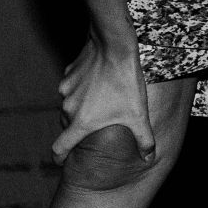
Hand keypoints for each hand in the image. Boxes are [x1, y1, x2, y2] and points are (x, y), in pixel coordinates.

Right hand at [56, 31, 159, 164]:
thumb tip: (148, 158)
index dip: (59, 157)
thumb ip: (144, 140)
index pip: (60, 148)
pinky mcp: (68, 74)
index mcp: (81, 123)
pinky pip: (72, 88)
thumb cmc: (126, 82)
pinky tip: (98, 82)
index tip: (61, 161)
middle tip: (96, 125)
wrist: (114, 46)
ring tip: (101, 102)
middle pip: (68, 126)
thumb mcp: (139, 114)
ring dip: (81, 108)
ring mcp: (66, 90)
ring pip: (70, 106)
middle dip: (79, 129)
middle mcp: (68, 109)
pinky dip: (81, 90)